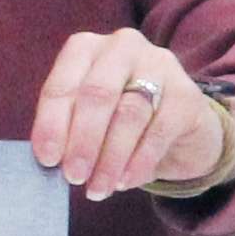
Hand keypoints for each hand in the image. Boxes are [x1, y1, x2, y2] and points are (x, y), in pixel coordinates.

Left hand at [35, 29, 225, 200]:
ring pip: (129, 113)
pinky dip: (139, 161)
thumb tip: (53, 159)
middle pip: (98, 94)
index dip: (52, 124)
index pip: (63, 85)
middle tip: (74, 176)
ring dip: (110, 157)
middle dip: (83, 140)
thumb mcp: (88, 118)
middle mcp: (122, 47)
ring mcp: (159, 66)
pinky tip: (125, 181)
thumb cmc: (120, 119)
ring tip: (98, 187)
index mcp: (86, 48)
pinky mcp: (187, 94)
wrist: (180, 127)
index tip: (47, 159)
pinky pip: (159, 130)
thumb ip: (68, 130)